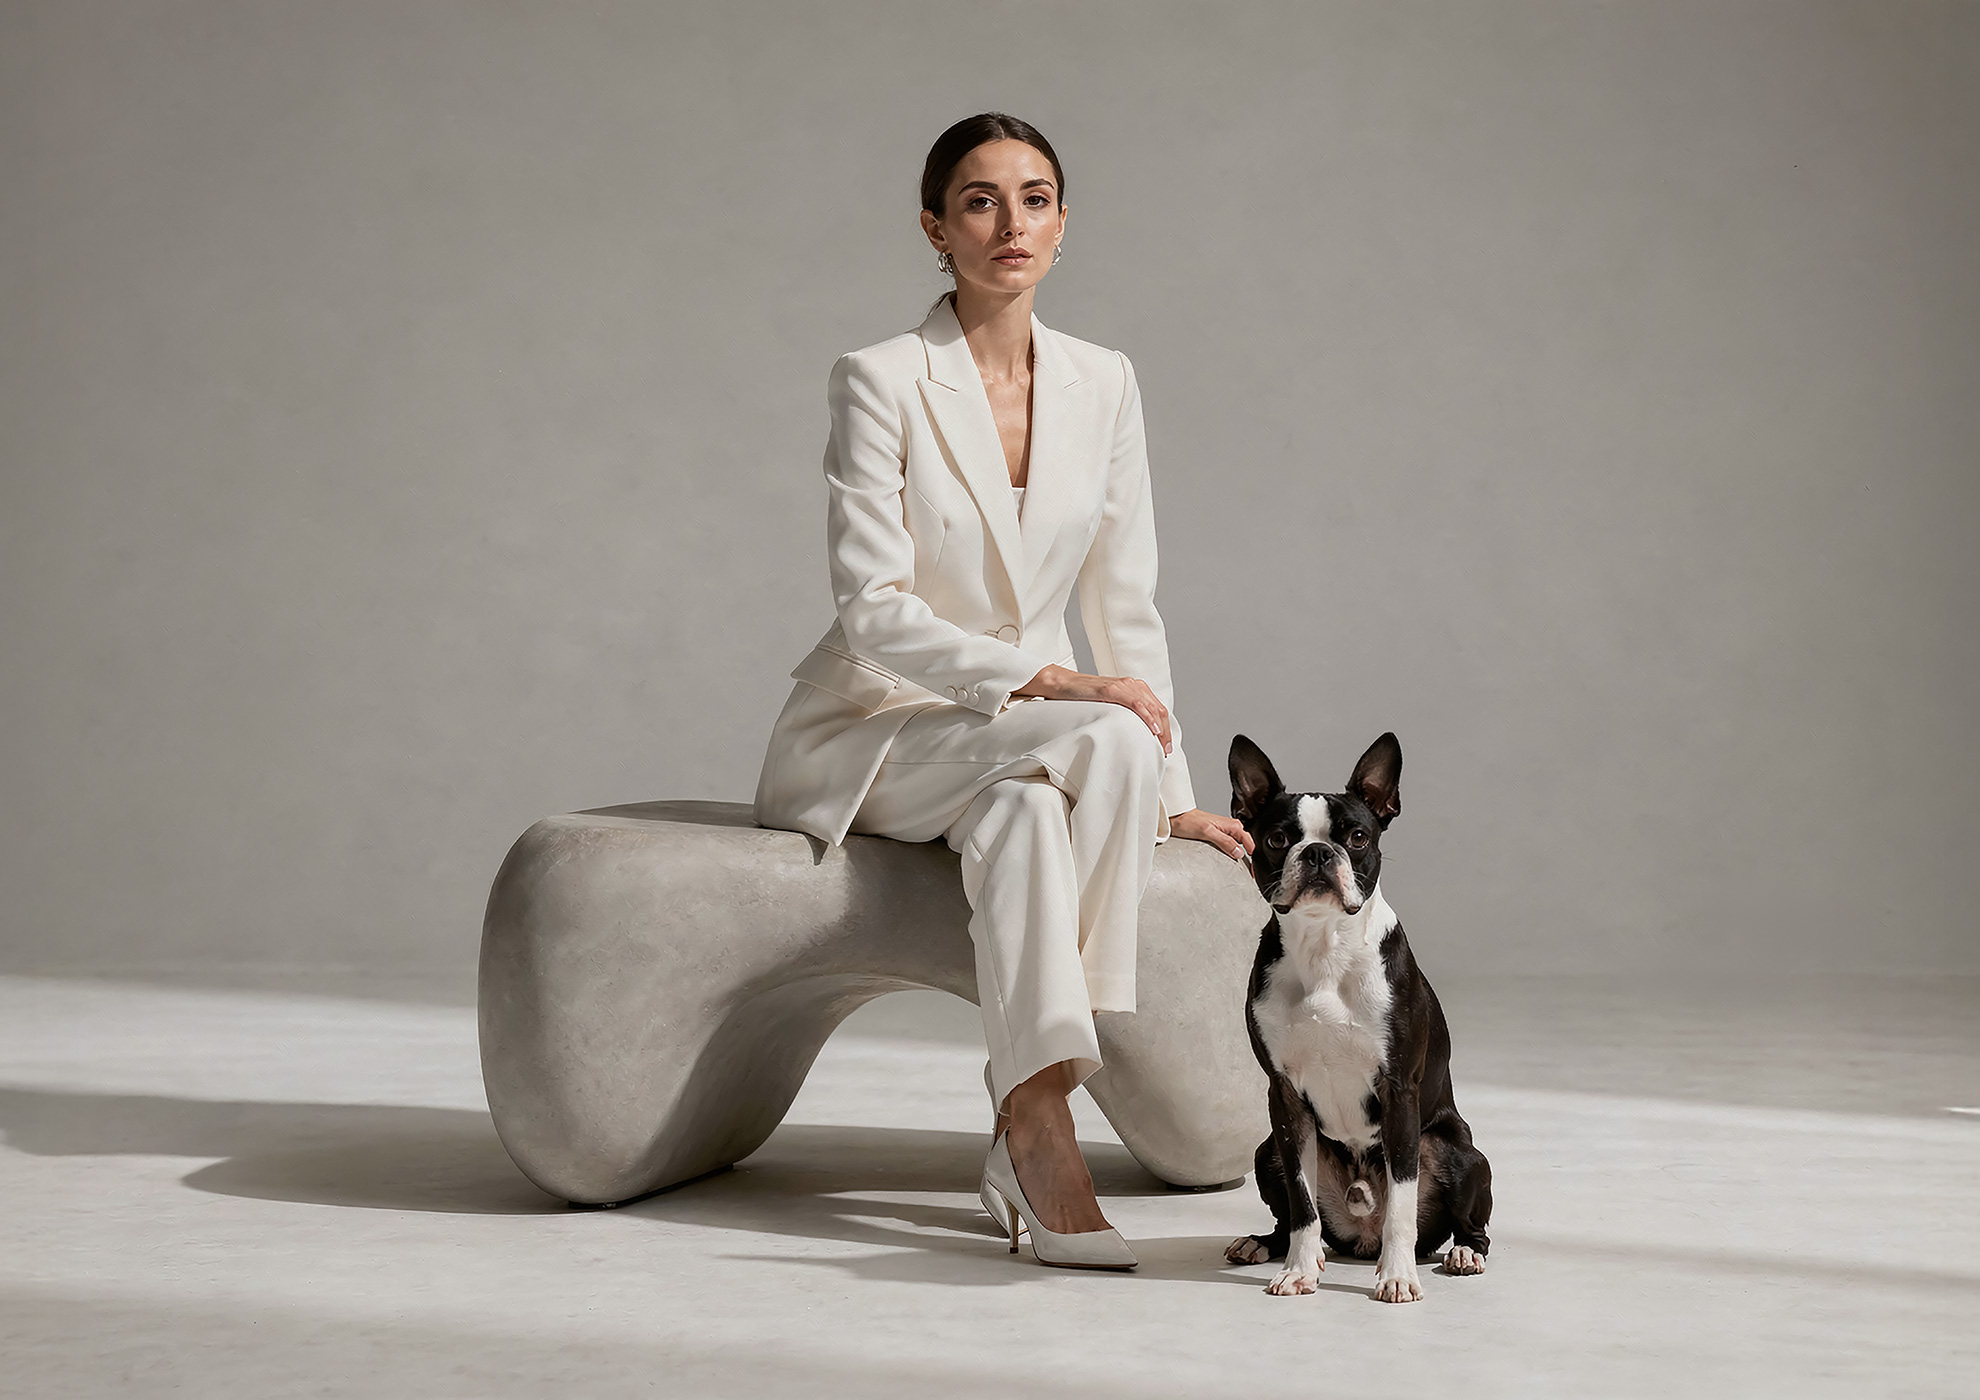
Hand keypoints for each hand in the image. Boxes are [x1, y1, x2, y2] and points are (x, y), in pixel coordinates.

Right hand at [1014, 664, 1171, 753]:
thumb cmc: (1082, 698)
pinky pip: (1135, 703)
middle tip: (1165, 751)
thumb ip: (1122, 715)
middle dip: (1166, 731)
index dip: (1166, 728)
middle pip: (1158, 709)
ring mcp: (1122, 686)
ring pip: (1151, 706)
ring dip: (1160, 727)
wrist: (1061, 684)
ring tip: (1161, 744)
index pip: (1157, 709)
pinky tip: (1152, 729)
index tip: (1165, 746)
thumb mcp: (1108, 707)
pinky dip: (1147, 716)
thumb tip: (1133, 736)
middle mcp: (1132, 684)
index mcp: (1133, 688)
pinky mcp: (1111, 689)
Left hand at [1168, 807, 1253, 864]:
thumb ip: (1225, 842)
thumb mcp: (1208, 832)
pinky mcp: (1218, 836)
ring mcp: (1224, 832)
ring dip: (1240, 857)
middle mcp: (1230, 828)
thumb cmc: (1188, 821)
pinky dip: (1231, 854)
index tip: (1252, 870)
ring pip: (1238, 846)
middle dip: (1249, 858)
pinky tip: (1229, 861)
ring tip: (1240, 869)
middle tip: (1248, 872)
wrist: (1176, 818)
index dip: (1253, 857)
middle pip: (1246, 845)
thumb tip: (1238, 852)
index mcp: (1232, 825)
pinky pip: (1229, 846)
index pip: (1249, 843)